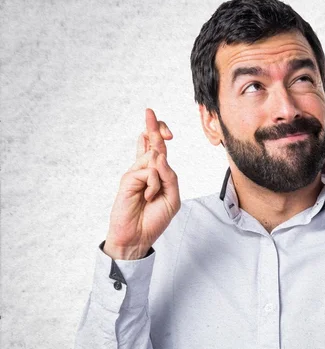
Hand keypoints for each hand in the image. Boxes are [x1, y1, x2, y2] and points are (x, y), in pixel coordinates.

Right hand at [104, 109, 180, 259]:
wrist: (138, 237)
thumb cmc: (154, 219)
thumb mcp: (172, 198)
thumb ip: (170, 177)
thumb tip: (160, 156)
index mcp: (156, 174)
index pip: (157, 148)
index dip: (159, 133)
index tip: (163, 126)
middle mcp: (144, 170)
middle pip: (150, 142)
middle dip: (154, 126)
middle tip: (149, 111)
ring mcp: (134, 173)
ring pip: (153, 158)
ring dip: (159, 177)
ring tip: (151, 196)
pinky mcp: (127, 179)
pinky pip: (148, 172)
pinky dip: (152, 185)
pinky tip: (146, 197)